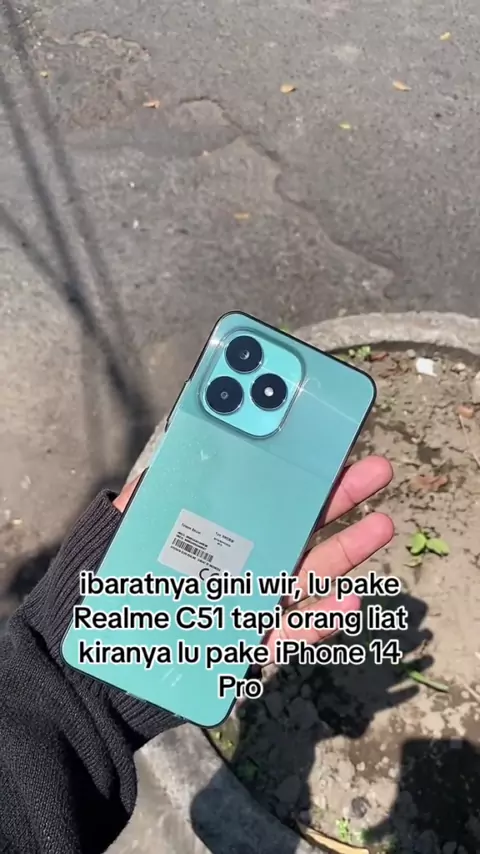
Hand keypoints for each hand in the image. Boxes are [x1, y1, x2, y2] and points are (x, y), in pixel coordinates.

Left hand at [114, 456, 393, 661]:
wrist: (93, 664)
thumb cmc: (109, 593)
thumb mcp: (122, 535)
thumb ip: (146, 497)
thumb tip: (176, 452)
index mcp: (220, 532)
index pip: (267, 495)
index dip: (299, 470)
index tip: (328, 443)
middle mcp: (244, 564)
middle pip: (300, 528)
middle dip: (340, 498)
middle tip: (377, 469)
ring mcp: (252, 607)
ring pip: (308, 577)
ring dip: (347, 553)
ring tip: (382, 524)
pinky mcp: (249, 649)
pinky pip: (290, 636)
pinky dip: (321, 621)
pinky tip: (350, 601)